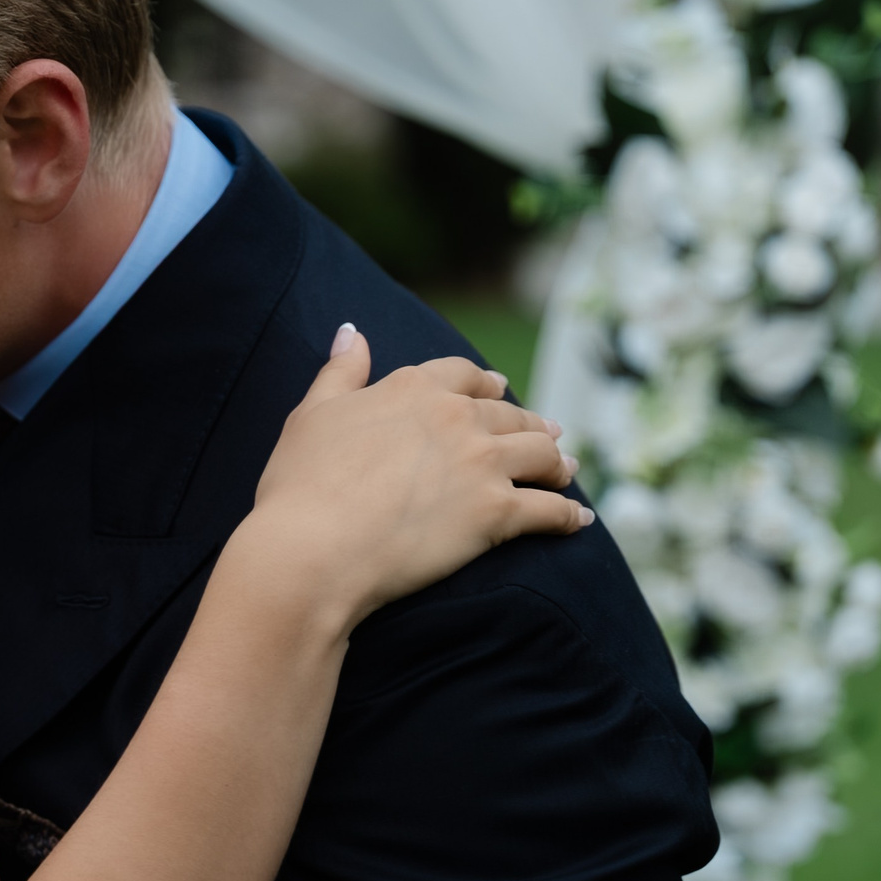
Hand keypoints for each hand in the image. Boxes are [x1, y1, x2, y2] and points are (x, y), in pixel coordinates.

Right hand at [238, 325, 590, 635]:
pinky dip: (569, 515)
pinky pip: (549, 510)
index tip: (500, 388)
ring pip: (539, 454)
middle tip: (548, 434)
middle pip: (510, 415)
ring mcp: (482, 464)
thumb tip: (353, 332)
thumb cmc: (300, 486)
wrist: (313, 548)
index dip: (486, 383)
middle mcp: (456, 418)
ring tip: (566, 471)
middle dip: (532, 424)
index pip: (464, 376)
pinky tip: (580, 519)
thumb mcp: (311, 416)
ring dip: (557, 462)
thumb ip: (340, 372)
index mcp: (412, 389)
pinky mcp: (497, 513)